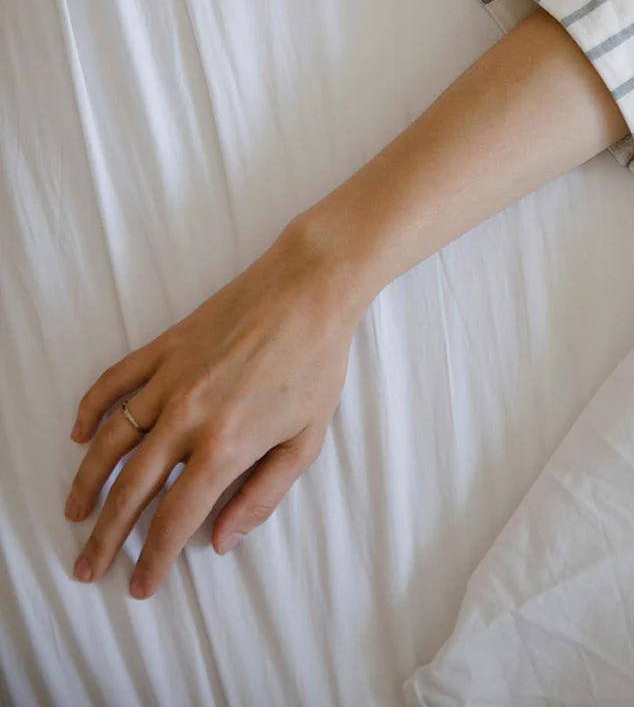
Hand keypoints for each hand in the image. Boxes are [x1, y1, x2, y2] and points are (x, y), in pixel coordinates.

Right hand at [64, 215, 363, 597]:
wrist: (308, 289)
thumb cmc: (316, 363)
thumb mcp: (306, 441)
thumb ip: (262, 495)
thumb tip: (220, 540)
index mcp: (226, 446)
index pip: (175, 518)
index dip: (154, 559)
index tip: (139, 586)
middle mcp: (187, 417)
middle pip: (131, 490)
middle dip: (106, 537)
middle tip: (88, 566)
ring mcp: (170, 379)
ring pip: (111, 441)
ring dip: (87, 483)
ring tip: (75, 513)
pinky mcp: (164, 347)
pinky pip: (114, 382)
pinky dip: (90, 410)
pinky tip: (80, 435)